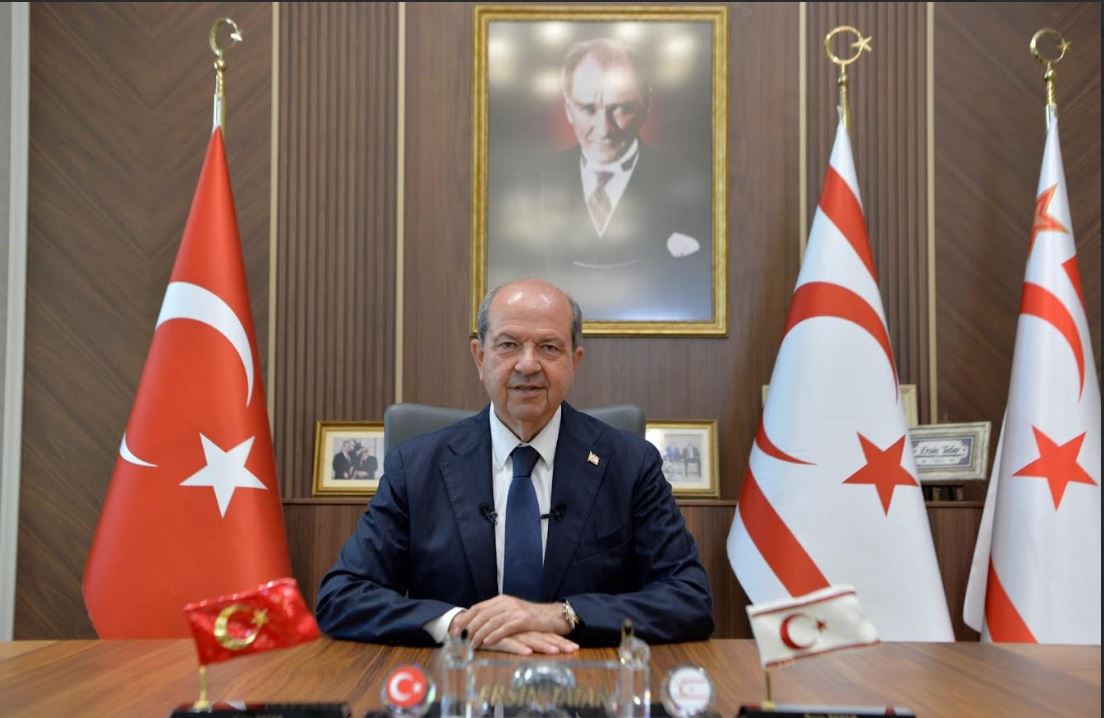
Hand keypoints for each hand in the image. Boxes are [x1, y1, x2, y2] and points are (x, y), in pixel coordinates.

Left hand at [449, 595, 569, 648]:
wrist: (554, 616)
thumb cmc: (532, 619)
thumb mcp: (512, 614)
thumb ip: (497, 617)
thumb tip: (477, 628)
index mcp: (501, 600)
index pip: (477, 608)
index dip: (464, 619)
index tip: (454, 630)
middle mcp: (506, 602)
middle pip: (481, 615)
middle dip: (468, 628)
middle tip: (458, 640)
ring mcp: (515, 610)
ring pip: (492, 621)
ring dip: (479, 634)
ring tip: (470, 644)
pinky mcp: (524, 619)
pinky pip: (506, 627)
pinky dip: (495, 635)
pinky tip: (487, 642)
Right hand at [481, 631, 578, 655]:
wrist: (466, 624)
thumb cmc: (490, 633)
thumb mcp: (510, 636)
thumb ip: (522, 638)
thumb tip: (537, 647)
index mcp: (524, 628)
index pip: (545, 633)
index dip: (559, 639)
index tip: (575, 647)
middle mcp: (518, 628)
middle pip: (541, 635)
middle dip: (558, 642)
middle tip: (574, 649)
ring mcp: (507, 632)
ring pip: (529, 639)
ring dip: (543, 646)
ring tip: (557, 651)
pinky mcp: (495, 638)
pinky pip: (509, 643)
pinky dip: (519, 648)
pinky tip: (528, 653)